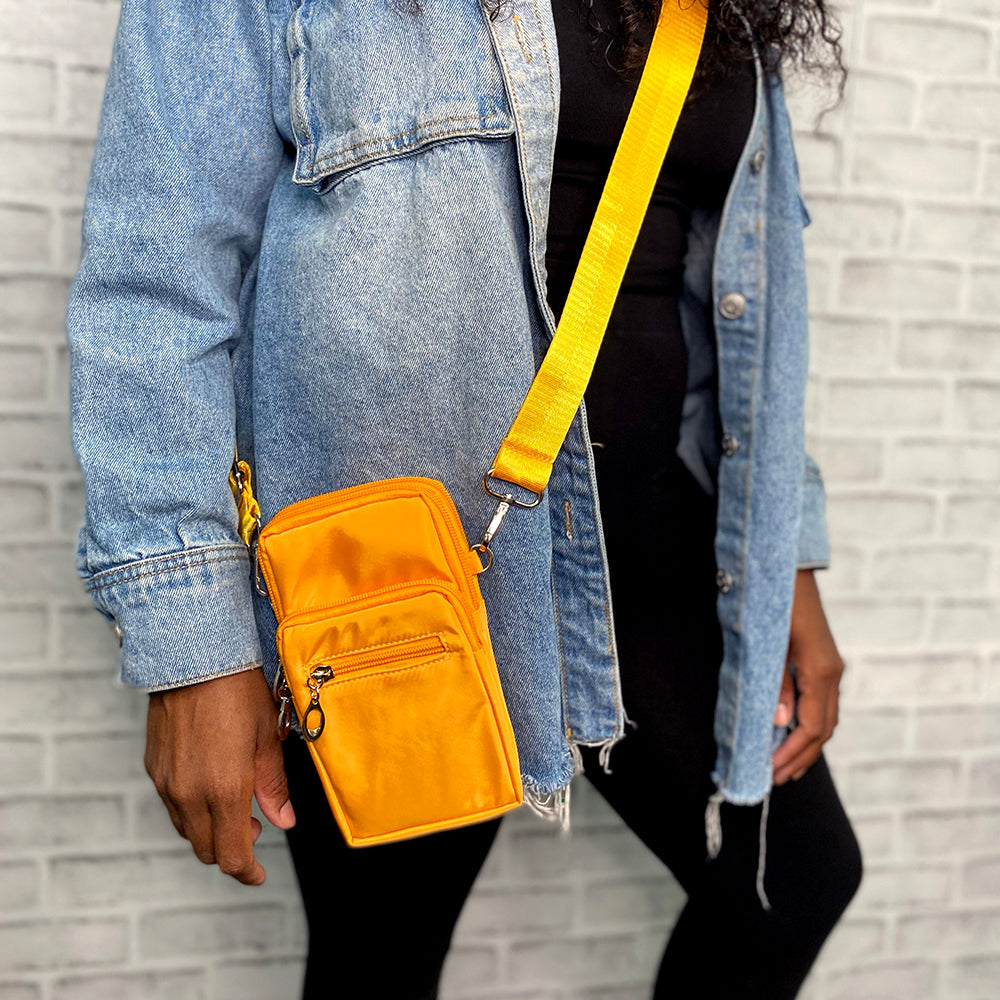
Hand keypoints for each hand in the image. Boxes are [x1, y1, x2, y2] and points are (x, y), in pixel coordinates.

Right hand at [144, 667, 295, 883]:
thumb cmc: (238, 691)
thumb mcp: (267, 737)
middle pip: (207, 850)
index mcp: (225, 790)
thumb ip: (274, 786)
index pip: (232, 856)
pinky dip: (193, 810)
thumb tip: (284, 821)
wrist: (193, 656)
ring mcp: (167, 783)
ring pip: (187, 830)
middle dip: (232, 851)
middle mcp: (190, 794)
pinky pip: (173, 805)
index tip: (259, 873)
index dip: (247, 873)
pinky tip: (212, 785)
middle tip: (256, 829)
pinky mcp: (154, 768)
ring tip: (237, 804)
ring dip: (211, 830)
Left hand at [772, 569, 843, 785]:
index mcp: (821, 671)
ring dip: (807, 745)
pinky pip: (822, 704)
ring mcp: (831, 668)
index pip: (811, 726)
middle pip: (823, 729)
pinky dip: (809, 725)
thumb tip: (779, 722)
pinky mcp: (824, 662)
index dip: (791, 752)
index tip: (770, 770)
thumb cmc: (775, 605)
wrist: (788, 572)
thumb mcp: (770, 644)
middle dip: (801, 756)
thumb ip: (777, 684)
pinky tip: (794, 734)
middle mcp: (832, 673)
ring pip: (826, 718)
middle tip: (777, 778)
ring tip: (786, 766)